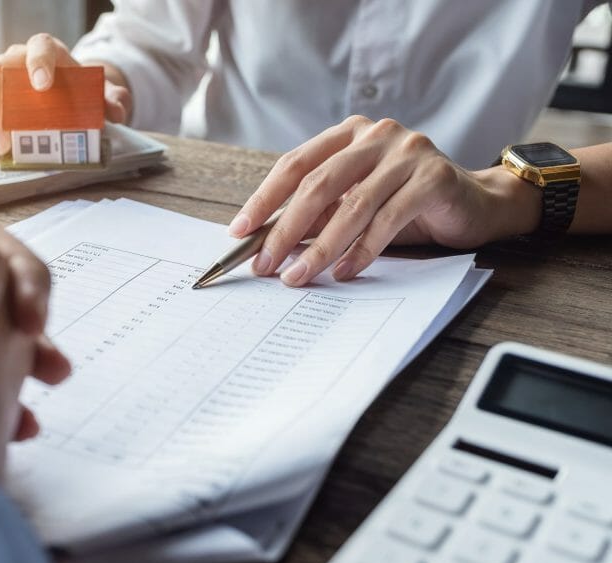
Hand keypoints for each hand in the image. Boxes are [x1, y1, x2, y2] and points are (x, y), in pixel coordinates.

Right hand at [0, 33, 131, 157]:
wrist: (54, 88)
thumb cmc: (75, 91)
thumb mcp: (98, 95)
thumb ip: (112, 100)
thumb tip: (117, 112)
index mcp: (47, 50)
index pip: (41, 48)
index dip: (39, 63)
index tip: (43, 86)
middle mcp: (14, 56)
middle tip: (6, 145)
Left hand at [229, 116, 539, 285]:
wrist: (475, 204)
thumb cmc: (406, 205)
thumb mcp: (355, 204)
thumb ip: (318, 214)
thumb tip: (268, 243)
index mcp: (349, 134)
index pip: (295, 164)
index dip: (264, 199)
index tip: (240, 232)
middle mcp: (376, 135)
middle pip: (318, 184)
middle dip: (285, 229)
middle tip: (265, 264)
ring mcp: (407, 152)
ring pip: (352, 205)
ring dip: (320, 248)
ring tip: (299, 277)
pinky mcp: (433, 177)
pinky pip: (387, 219)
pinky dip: (362, 250)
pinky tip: (344, 272)